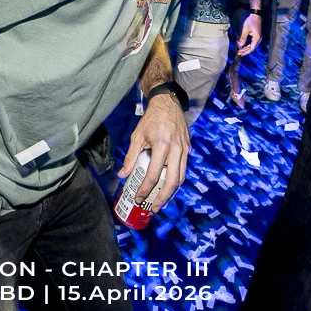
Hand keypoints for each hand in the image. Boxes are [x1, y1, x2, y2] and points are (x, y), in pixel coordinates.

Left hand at [118, 92, 188, 210]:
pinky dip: (176, 180)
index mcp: (161, 145)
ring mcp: (184, 149)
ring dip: (171, 192)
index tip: (138, 197)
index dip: (145, 189)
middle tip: (154, 207)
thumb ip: (131, 157)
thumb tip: (123, 175)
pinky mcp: (188, 149)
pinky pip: (183, 169)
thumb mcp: (137, 136)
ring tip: (161, 201)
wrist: (168, 103)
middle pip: (172, 181)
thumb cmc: (151, 119)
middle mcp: (176, 149)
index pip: (153, 174)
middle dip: (163, 198)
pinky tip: (168, 186)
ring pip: (181, 178)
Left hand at [237, 13, 261, 56]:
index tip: (240, 54)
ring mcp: (258, 37)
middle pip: (252, 47)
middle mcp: (259, 39)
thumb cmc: (250, 21)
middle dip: (245, 51)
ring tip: (240, 50)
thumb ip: (243, 38)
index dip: (246, 52)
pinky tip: (244, 45)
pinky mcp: (257, 35)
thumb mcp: (245, 29)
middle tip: (239, 53)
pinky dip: (248, 44)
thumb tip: (240, 45)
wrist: (255, 14)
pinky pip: (252, 42)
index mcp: (257, 38)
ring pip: (252, 45)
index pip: (251, 48)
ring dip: (246, 48)